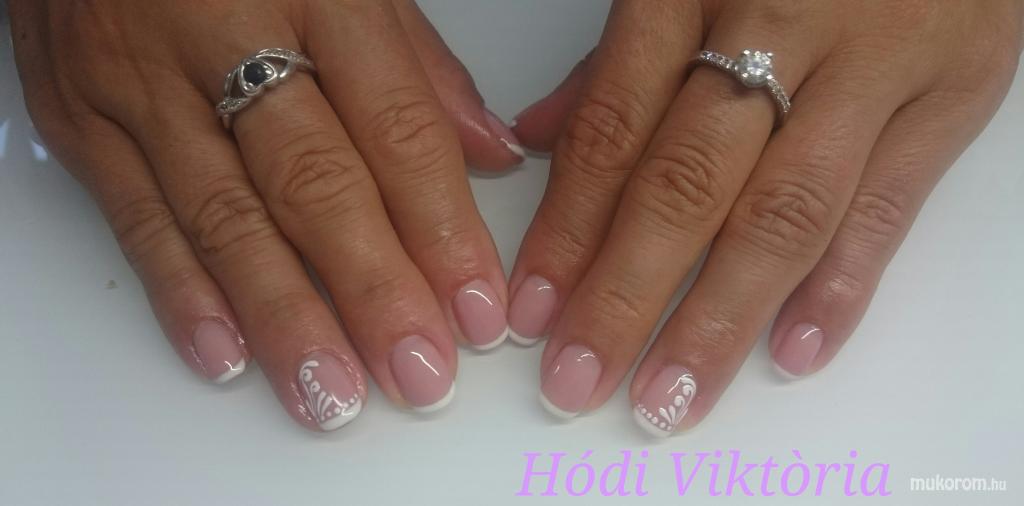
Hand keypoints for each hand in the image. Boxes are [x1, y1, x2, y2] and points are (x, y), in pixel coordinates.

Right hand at [8, 0, 521, 430]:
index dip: (441, 227)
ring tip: (335, 389)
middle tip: (418, 370)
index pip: (396, 128)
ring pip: (225, 218)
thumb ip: (417, 62)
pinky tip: (231, 355)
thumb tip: (487, 150)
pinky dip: (185, 295)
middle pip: (313, 183)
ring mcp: (140, 82)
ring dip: (286, 316)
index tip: (474, 305)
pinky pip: (137, 217)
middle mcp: (222, 35)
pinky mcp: (79, 119)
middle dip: (373, 289)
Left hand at [508, 0, 1021, 432]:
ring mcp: (873, 61)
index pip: (613, 131)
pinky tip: (788, 353)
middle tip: (578, 381)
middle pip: (686, 186)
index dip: (567, 231)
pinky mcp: (956, 89)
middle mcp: (777, 23)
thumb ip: (614, 58)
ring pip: (783, 213)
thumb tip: (537, 140)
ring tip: (669, 397)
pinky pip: (890, 207)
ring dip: (718, 319)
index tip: (534, 311)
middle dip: (624, 296)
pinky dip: (840, 289)